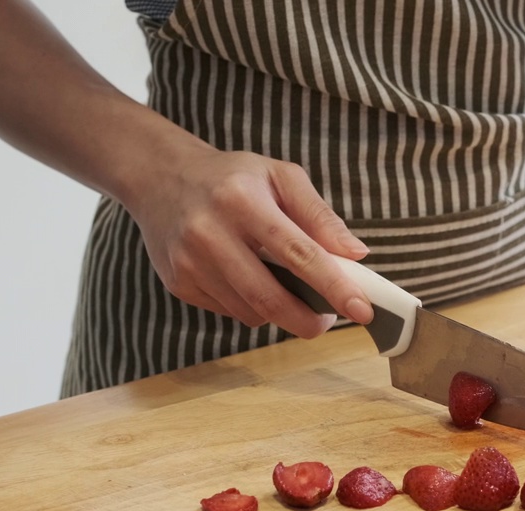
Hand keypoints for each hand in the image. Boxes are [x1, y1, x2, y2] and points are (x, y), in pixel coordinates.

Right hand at [123, 145, 374, 336]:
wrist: (161, 178)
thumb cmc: (233, 178)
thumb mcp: (280, 177)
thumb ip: (319, 215)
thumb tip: (356, 254)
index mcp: (241, 199)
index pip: (298, 253)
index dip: (334, 286)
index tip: (363, 310)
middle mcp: (209, 232)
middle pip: (270, 297)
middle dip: (308, 320)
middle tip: (329, 321)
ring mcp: (189, 262)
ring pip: (251, 312)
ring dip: (281, 314)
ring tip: (292, 292)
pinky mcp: (178, 283)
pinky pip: (230, 313)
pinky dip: (253, 308)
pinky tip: (252, 282)